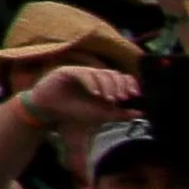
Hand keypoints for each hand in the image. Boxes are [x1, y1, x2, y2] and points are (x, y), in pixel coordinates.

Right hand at [28, 62, 143, 128]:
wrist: (48, 112)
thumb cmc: (73, 112)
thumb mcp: (101, 116)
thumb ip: (119, 115)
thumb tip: (140, 113)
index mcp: (102, 84)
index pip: (121, 77)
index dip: (129, 83)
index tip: (134, 95)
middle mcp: (93, 76)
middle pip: (113, 74)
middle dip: (120, 86)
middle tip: (121, 99)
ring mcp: (81, 72)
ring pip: (100, 73)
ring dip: (107, 86)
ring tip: (108, 99)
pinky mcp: (68, 71)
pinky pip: (84, 73)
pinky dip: (91, 83)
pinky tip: (95, 94)